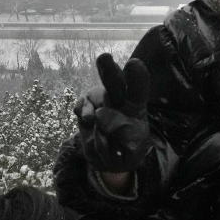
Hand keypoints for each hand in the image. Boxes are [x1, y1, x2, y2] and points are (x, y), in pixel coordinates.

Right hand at [74, 54, 152, 172]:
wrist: (110, 161)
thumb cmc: (127, 150)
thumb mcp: (133, 147)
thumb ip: (122, 130)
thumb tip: (100, 114)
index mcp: (136, 107)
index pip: (138, 90)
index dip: (137, 77)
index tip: (134, 63)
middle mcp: (119, 99)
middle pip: (115, 82)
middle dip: (109, 69)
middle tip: (104, 57)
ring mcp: (101, 102)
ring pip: (96, 93)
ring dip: (93, 104)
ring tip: (92, 120)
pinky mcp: (86, 108)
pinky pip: (82, 104)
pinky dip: (82, 110)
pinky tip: (87, 120)